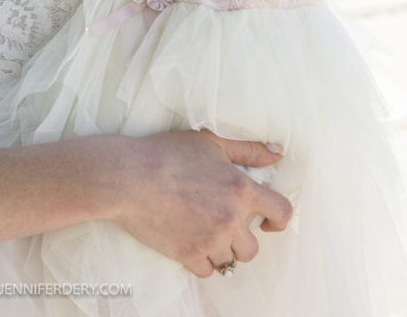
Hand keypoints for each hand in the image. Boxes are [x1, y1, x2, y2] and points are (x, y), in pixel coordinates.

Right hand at [113, 129, 291, 276]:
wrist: (129, 177)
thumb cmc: (167, 154)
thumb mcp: (210, 142)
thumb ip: (248, 150)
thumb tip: (277, 153)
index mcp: (241, 189)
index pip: (282, 213)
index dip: (278, 220)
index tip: (265, 221)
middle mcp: (231, 219)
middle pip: (253, 247)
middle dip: (240, 238)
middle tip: (219, 222)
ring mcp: (211, 241)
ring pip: (230, 261)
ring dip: (219, 249)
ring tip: (199, 229)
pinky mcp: (189, 256)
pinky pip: (207, 271)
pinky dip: (199, 260)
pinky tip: (187, 240)